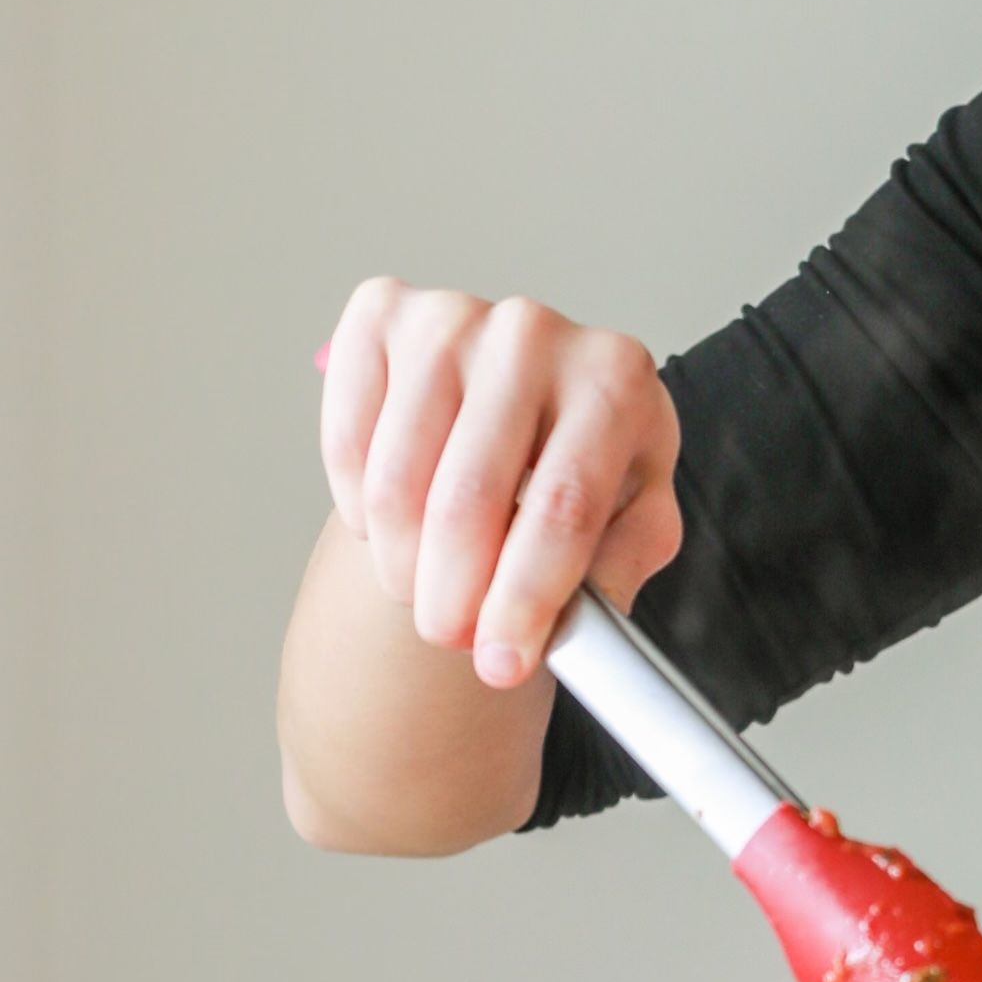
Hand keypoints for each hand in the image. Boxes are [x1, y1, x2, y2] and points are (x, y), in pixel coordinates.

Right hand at [318, 280, 681, 688]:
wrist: (527, 405)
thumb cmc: (587, 465)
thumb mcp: (634, 519)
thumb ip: (616, 569)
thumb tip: (573, 629)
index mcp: (617, 378)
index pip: (561, 507)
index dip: (523, 600)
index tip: (499, 665)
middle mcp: (535, 331)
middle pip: (468, 500)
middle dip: (451, 597)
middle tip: (450, 638)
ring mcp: (452, 317)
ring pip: (395, 482)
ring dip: (402, 563)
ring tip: (427, 585)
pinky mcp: (381, 316)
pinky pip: (347, 444)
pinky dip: (360, 508)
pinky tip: (396, 524)